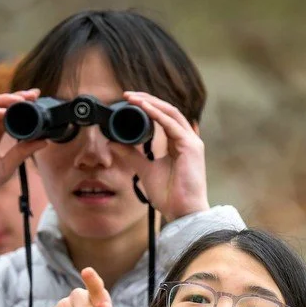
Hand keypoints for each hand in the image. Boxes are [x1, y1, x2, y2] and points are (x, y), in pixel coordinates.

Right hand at [0, 91, 46, 210]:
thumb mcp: (6, 168)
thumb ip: (22, 152)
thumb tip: (44, 141)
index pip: (7, 115)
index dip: (21, 107)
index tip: (37, 101)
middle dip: (16, 98)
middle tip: (33, 95)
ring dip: (4, 100)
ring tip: (20, 100)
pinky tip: (3, 113)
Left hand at [116, 91, 208, 221]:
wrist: (183, 212)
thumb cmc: (170, 195)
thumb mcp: (145, 169)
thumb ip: (132, 155)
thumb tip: (114, 143)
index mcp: (179, 144)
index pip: (164, 118)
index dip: (147, 108)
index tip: (129, 102)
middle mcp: (187, 139)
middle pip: (168, 111)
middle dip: (147, 100)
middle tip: (127, 95)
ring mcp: (191, 142)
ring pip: (170, 113)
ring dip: (151, 103)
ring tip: (133, 98)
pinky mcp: (191, 146)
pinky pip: (172, 124)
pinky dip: (157, 114)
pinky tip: (144, 108)